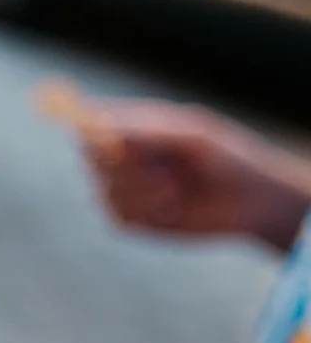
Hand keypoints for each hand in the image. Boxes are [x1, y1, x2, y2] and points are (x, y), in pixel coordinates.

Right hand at [78, 99, 306, 246]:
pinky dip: (148, 212)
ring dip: (143, 190)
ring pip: (105, 190)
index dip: (90, 132)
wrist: (252, 201)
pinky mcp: (131, 218)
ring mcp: (124, 189)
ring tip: (177, 187)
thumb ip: (146, 130)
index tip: (109, 143)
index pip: (90, 124)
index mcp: (134, 127)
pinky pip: (120, 216)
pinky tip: (174, 206)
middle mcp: (123, 156)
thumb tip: (98, 123)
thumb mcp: (191, 136)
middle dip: (125, 166)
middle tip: (162, 168)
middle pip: (90, 158)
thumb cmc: (226, 157)